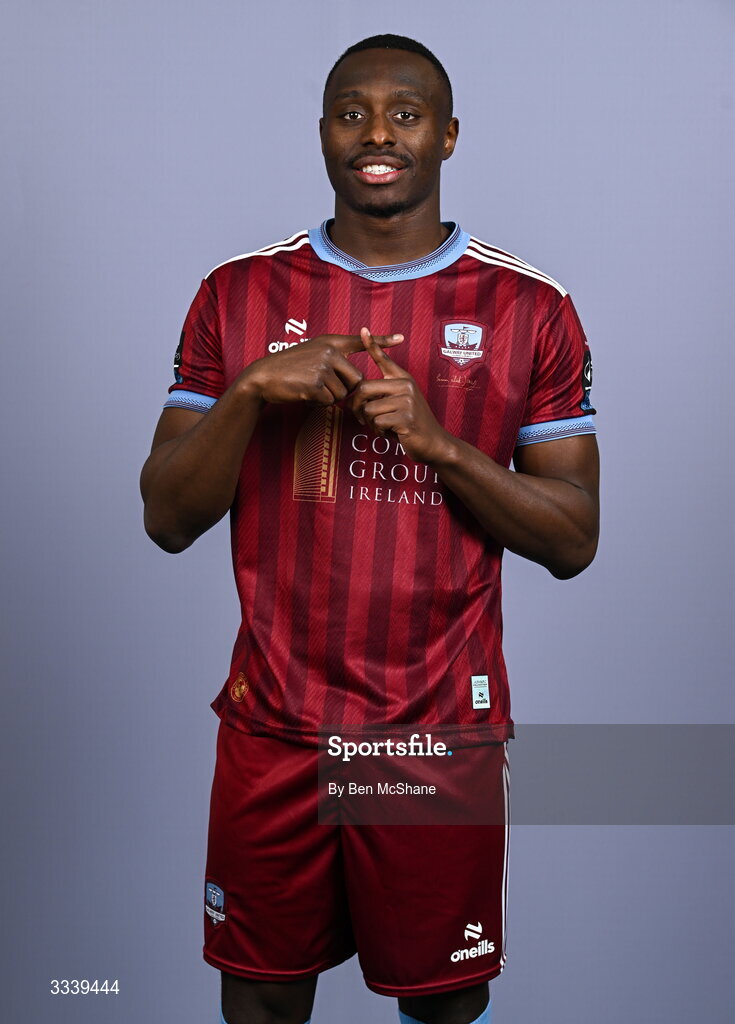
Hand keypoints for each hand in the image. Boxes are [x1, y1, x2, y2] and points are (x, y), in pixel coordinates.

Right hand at [240, 332, 403, 406]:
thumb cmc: (289, 369)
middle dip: (345, 389)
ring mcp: (322, 366)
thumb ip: (333, 361)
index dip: (382, 340)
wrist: (263, 377)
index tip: (402, 338)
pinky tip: (304, 393)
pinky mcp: (315, 383)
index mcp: (330, 342)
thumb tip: (355, 382)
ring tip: (309, 386)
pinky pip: (330, 401)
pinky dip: (319, 403)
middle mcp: (329, 351)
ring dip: (329, 397)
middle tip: (322, 385)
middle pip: (356, 380)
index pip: (360, 342)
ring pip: (343, 393)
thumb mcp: (312, 355)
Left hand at [350, 327, 453, 462]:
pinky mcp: (406, 417)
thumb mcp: (400, 402)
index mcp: (403, 379)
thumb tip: (358, 392)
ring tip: (384, 426)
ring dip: (370, 423)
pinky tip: (391, 433)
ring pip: (368, 409)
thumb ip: (384, 393)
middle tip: (361, 418)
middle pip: (363, 388)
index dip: (372, 344)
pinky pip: (377, 423)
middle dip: (356, 406)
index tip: (363, 330)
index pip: (384, 359)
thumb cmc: (411, 424)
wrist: (434, 443)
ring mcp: (407, 401)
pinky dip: (379, 432)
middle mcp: (406, 385)